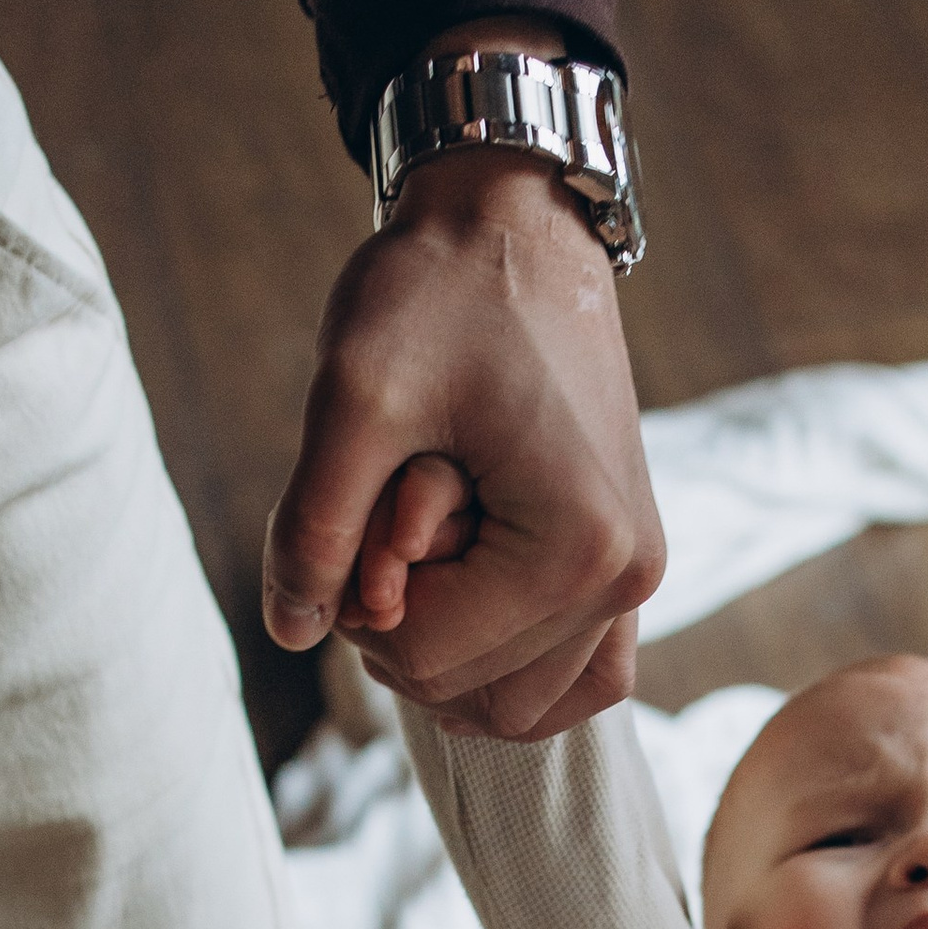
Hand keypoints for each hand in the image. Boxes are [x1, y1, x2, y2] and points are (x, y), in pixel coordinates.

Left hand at [265, 133, 662, 741]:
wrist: (518, 223)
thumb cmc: (440, 292)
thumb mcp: (352, 399)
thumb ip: (313, 529)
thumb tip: (290, 633)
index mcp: (577, 551)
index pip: (427, 661)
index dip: (357, 605)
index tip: (364, 503)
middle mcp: (628, 580)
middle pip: (471, 694)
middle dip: (403, 625)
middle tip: (392, 513)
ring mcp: (637, 577)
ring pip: (522, 705)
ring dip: (449, 649)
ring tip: (423, 547)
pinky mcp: (627, 563)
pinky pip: (575, 677)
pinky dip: (506, 664)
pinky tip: (457, 609)